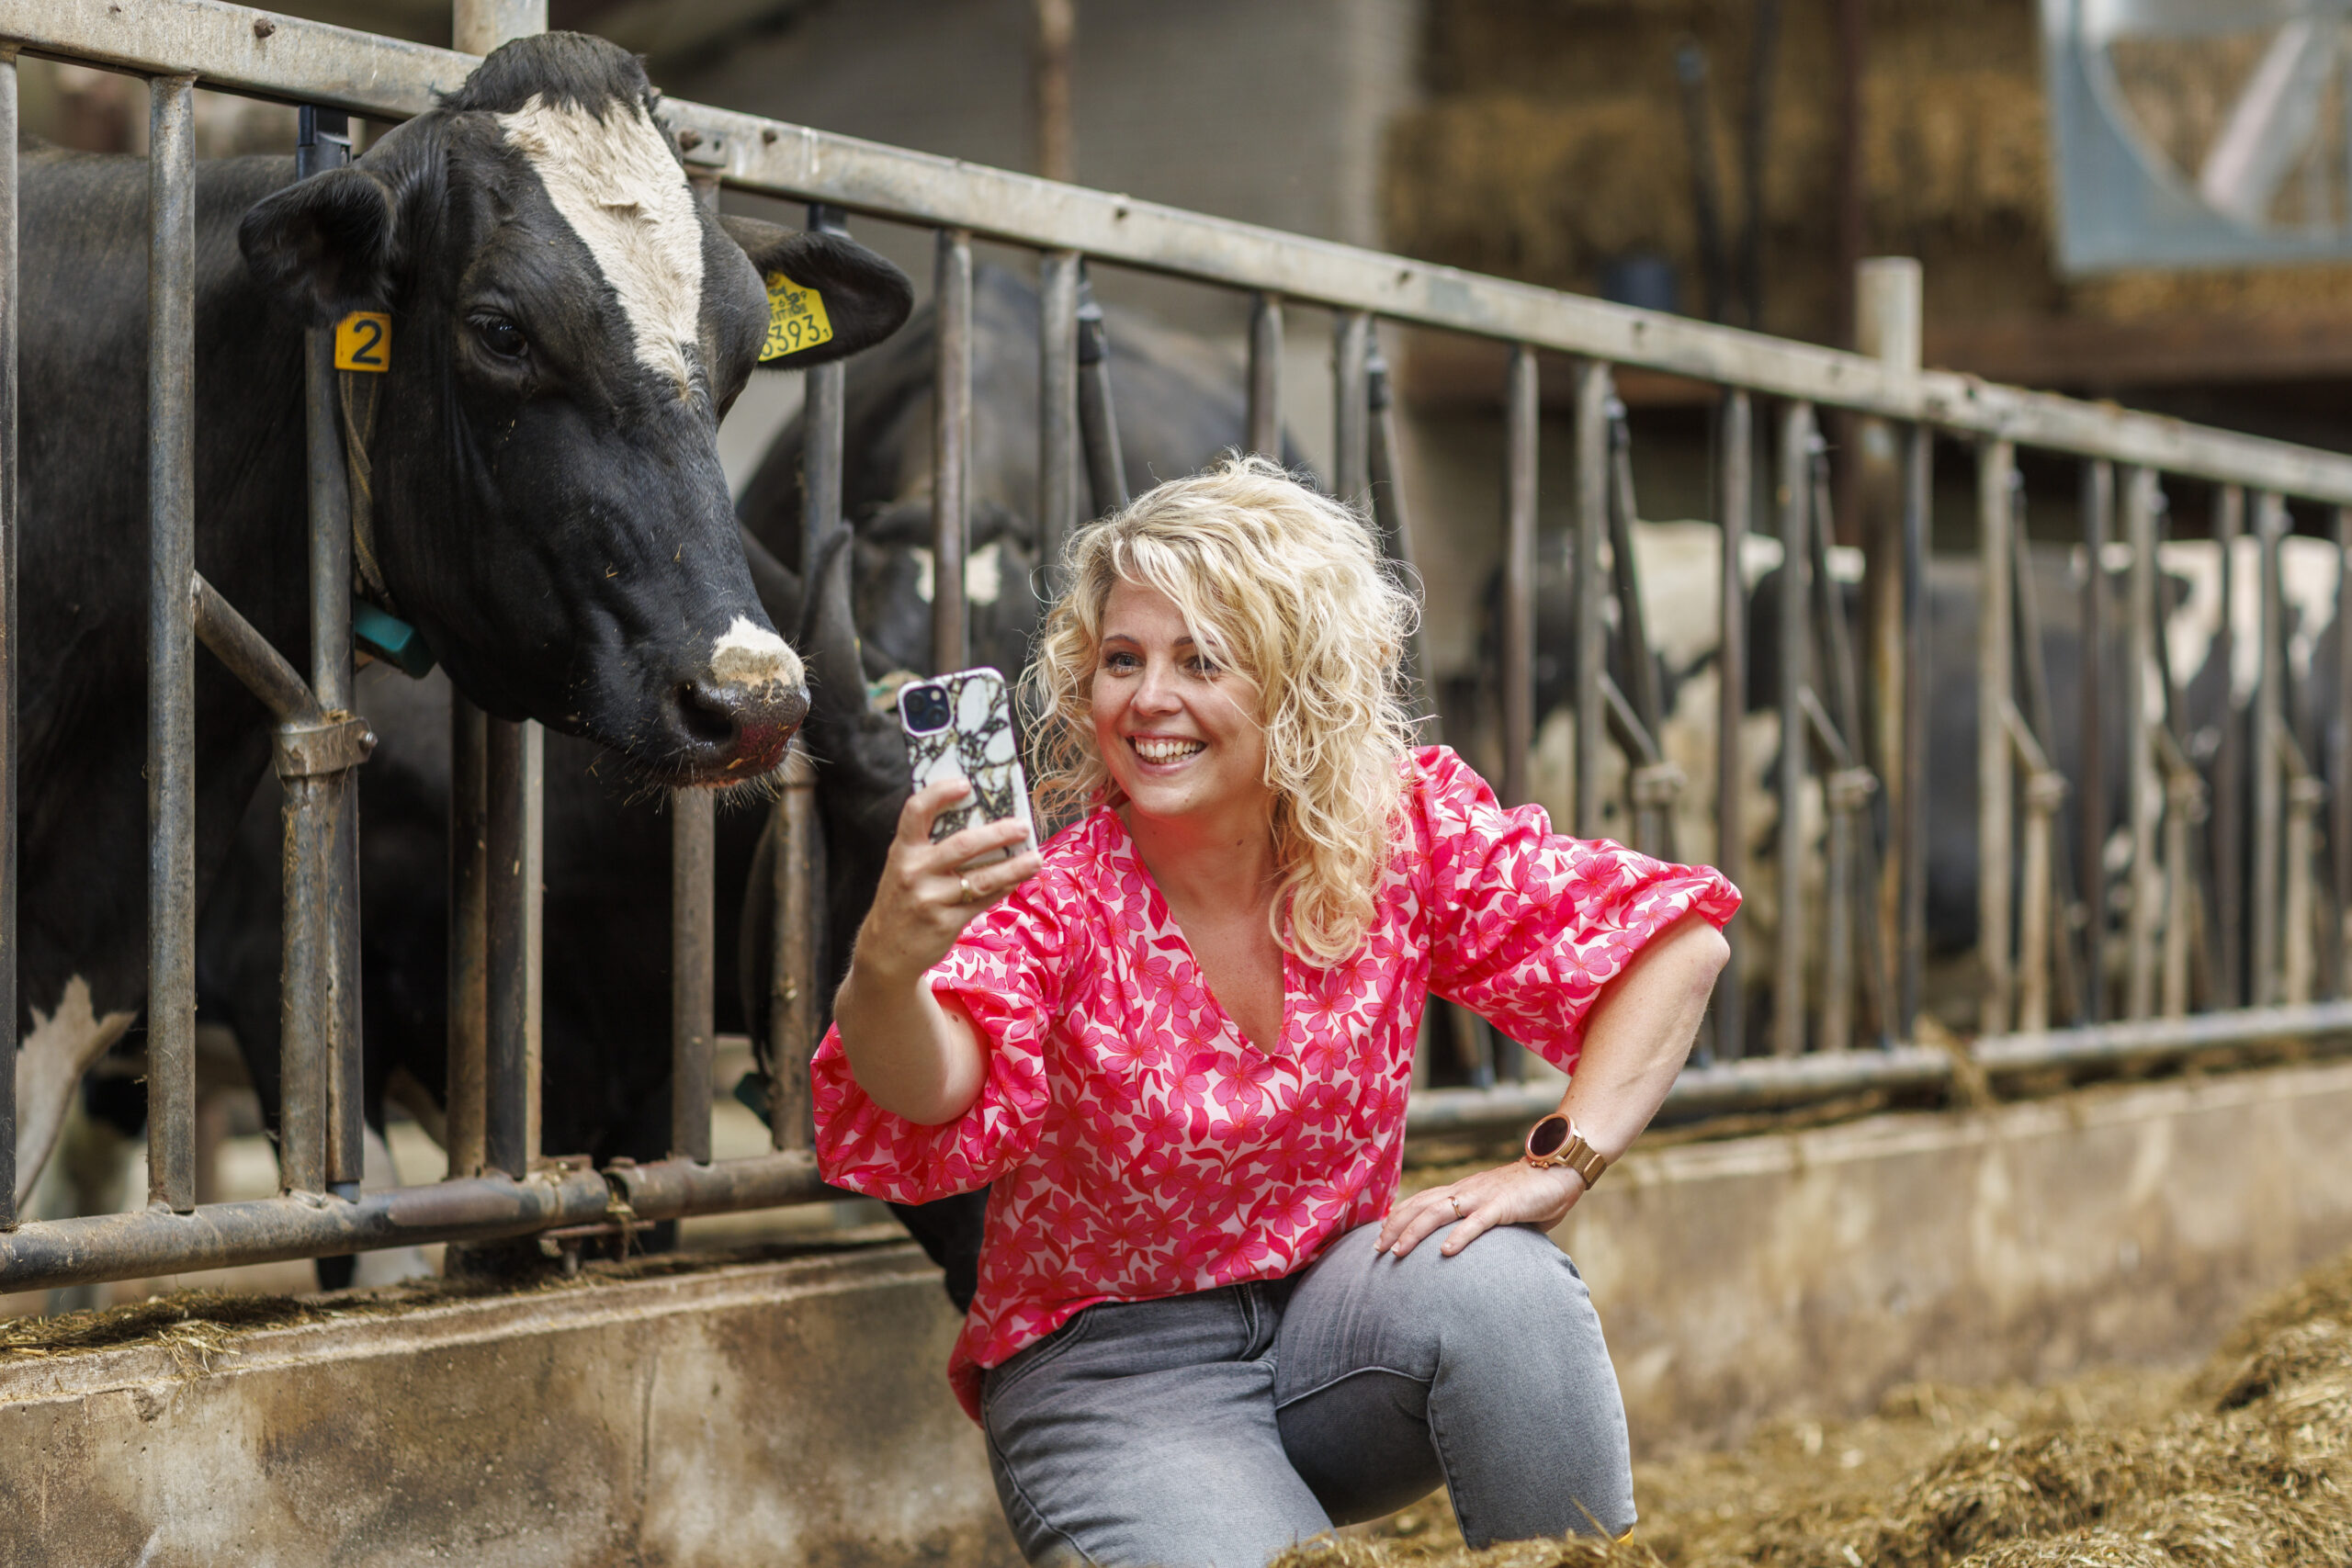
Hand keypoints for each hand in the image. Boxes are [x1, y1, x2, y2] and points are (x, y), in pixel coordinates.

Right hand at [849, 777, 1042, 987]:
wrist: (885, 951)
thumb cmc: (902, 898)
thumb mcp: (905, 868)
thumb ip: (931, 847)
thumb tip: (982, 821)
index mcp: (902, 851)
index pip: (915, 811)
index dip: (940, 793)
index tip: (966, 784)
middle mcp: (913, 872)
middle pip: (963, 845)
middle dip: (998, 833)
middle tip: (1022, 826)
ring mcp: (930, 899)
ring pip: (981, 878)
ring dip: (1014, 867)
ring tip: (1036, 858)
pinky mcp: (945, 923)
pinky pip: (982, 901)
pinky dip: (1004, 888)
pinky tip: (1019, 879)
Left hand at [1375, 1159, 1586, 1258]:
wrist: (1559, 1168)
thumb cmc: (1531, 1192)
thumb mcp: (1498, 1208)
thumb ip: (1483, 1223)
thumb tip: (1476, 1248)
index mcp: (1463, 1190)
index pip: (1422, 1200)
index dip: (1399, 1216)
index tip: (1380, 1236)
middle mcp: (1466, 1190)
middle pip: (1421, 1206)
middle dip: (1395, 1227)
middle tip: (1377, 1250)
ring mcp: (1483, 1196)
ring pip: (1439, 1212)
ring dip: (1415, 1232)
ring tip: (1398, 1252)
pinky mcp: (1503, 1205)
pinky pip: (1477, 1222)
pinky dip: (1459, 1236)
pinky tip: (1445, 1252)